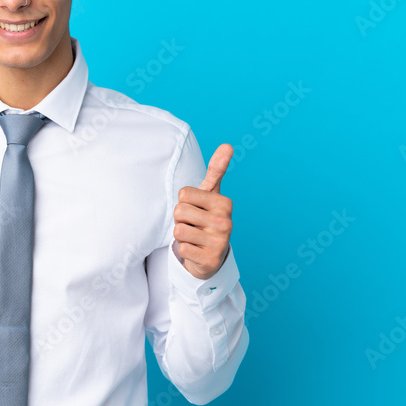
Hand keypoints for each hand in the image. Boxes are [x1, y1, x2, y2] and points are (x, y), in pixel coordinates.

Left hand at [172, 143, 233, 279]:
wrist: (211, 255)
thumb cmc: (206, 218)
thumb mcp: (211, 194)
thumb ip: (217, 170)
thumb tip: (227, 145)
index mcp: (224, 203)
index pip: (183, 194)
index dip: (184, 203)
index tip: (196, 210)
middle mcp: (225, 222)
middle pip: (179, 211)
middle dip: (181, 219)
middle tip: (194, 225)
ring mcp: (220, 242)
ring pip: (178, 230)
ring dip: (181, 235)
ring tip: (195, 237)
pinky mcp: (210, 260)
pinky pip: (181, 248)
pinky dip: (184, 250)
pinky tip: (196, 251)